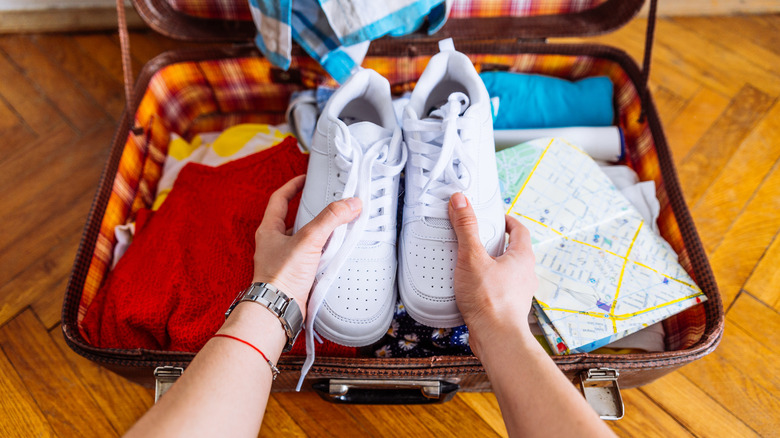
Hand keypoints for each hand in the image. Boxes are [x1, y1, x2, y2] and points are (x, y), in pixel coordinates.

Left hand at [252, 175, 361, 319]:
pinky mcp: (296, 276)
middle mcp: (275, 244)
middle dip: (311, 212)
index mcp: (269, 230)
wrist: (279, 309)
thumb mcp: (308, 240)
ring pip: (304, 241)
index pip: (279, 199)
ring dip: (320, 235)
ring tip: (336, 228)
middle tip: (326, 204)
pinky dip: (323, 255)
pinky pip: (312, 259)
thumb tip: (349, 204)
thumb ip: (330, 219)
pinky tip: (335, 255)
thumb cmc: (280, 277)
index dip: (292, 186)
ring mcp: (285, 261)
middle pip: (293, 220)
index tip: (304, 179)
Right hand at [448, 192, 537, 356]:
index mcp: (522, 257)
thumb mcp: (472, 257)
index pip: (519, 230)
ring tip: (471, 263)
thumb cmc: (490, 301)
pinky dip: (487, 284)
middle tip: (478, 238)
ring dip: (492, 265)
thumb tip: (461, 202)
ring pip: (507, 271)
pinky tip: (470, 288)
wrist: (497, 338)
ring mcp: (518, 292)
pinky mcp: (508, 307)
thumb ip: (466, 228)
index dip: (507, 221)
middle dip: (496, 243)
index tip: (496, 217)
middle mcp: (525, 274)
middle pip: (513, 250)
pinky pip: (499, 289)